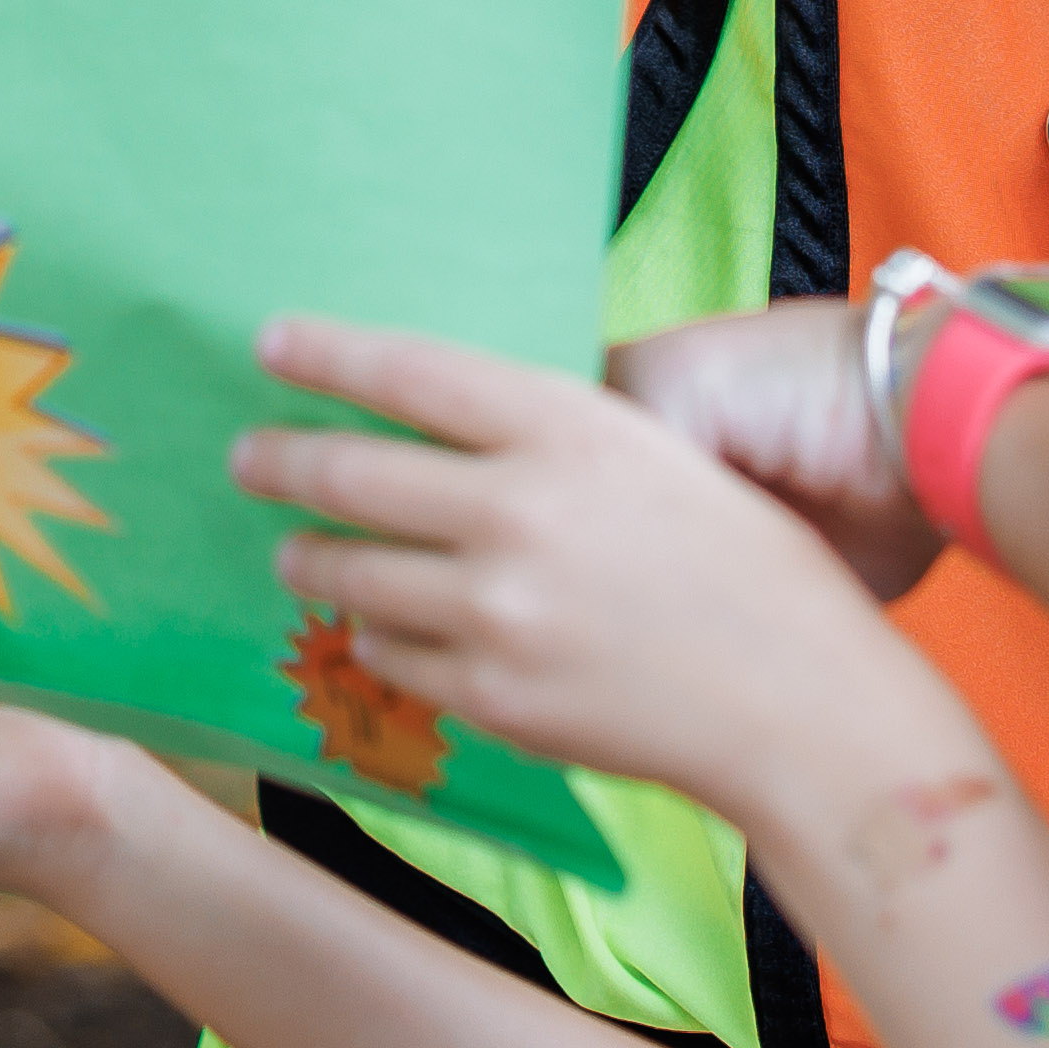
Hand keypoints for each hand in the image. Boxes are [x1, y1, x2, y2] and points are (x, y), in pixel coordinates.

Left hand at [240, 315, 985, 827]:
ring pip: (350, 573)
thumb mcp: (658, 460)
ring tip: (294, 549)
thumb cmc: (749, 569)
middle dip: (281, 459)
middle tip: (248, 455)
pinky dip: (373, 635)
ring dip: (310, 556)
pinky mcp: (490, 698)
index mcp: (570, 430)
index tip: (272, 343)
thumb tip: (441, 426)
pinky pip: (390, 656)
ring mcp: (496, 613)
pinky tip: (373, 625)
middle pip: (350, 473)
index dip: (326, 354)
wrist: (800, 704)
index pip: (410, 372)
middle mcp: (518, 512)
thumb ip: (551, 439)